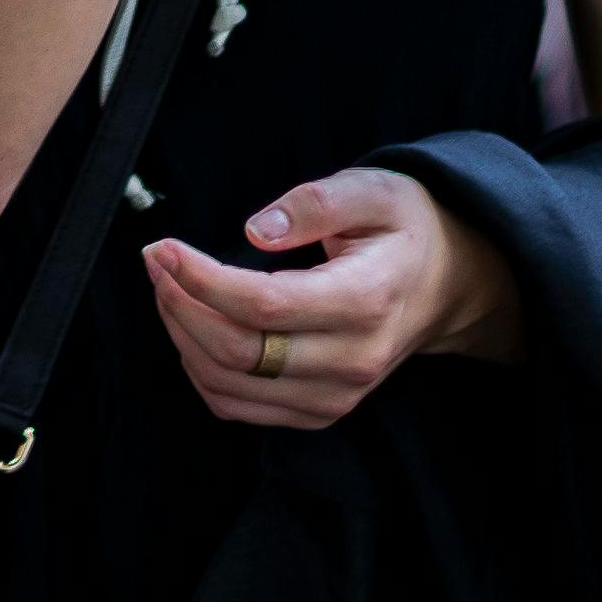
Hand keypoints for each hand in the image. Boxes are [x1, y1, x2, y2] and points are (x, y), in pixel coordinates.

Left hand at [141, 165, 500, 428]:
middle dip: (179, 306)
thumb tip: (257, 228)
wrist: (444, 284)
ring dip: (182, 337)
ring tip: (169, 287)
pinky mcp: (318, 410)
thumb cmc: (402, 230)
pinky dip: (200, 370)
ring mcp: (336, 394)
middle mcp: (352, 359)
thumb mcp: (372, 191)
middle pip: (238, 352)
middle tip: (157, 261)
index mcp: (365, 301)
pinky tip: (194, 326)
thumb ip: (315, 202)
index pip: (263, 306)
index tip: (164, 248)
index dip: (201, 279)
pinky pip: (238, 406)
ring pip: (229, 386)